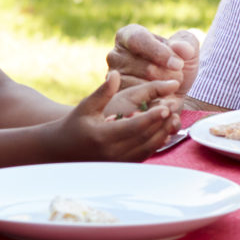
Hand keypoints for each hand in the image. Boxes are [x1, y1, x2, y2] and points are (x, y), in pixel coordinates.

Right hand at [56, 72, 181, 159]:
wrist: (64, 149)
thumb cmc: (75, 124)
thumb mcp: (87, 106)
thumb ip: (103, 91)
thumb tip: (116, 74)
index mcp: (103, 136)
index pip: (134, 127)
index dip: (152, 117)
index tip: (167, 106)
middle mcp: (112, 152)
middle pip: (146, 138)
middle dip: (163, 122)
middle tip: (176, 107)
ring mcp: (118, 162)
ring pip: (149, 148)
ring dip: (164, 132)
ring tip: (174, 116)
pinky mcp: (123, 165)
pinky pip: (145, 154)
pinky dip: (157, 142)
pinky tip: (165, 129)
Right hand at [110, 25, 200, 98]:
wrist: (174, 92)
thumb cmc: (177, 65)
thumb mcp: (187, 50)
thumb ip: (187, 44)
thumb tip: (180, 48)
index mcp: (128, 35)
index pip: (138, 40)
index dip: (160, 53)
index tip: (178, 64)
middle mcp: (115, 55)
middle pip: (145, 67)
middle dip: (168, 75)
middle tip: (177, 77)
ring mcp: (113, 78)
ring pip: (144, 87)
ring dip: (164, 90)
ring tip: (170, 88)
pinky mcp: (117, 99)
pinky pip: (140, 103)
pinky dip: (157, 102)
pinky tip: (163, 99)